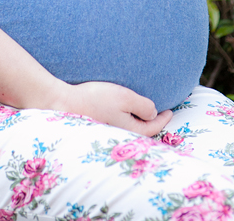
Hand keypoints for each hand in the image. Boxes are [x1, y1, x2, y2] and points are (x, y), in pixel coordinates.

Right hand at [53, 79, 172, 135]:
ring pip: (130, 130)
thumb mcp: (123, 97)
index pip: (153, 128)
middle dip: (153, 124)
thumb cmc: (94, 99)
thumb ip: (142, 106)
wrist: (63, 103)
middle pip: (142, 132)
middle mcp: (120, 135)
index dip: (163, 119)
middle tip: (161, 113)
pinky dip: (126, 121)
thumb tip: (153, 113)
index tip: (170, 110)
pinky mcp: (98, 127)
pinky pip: (119, 126)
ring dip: (139, 122)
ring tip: (144, 112)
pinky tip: (123, 113)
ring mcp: (108, 133)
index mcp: (129, 130)